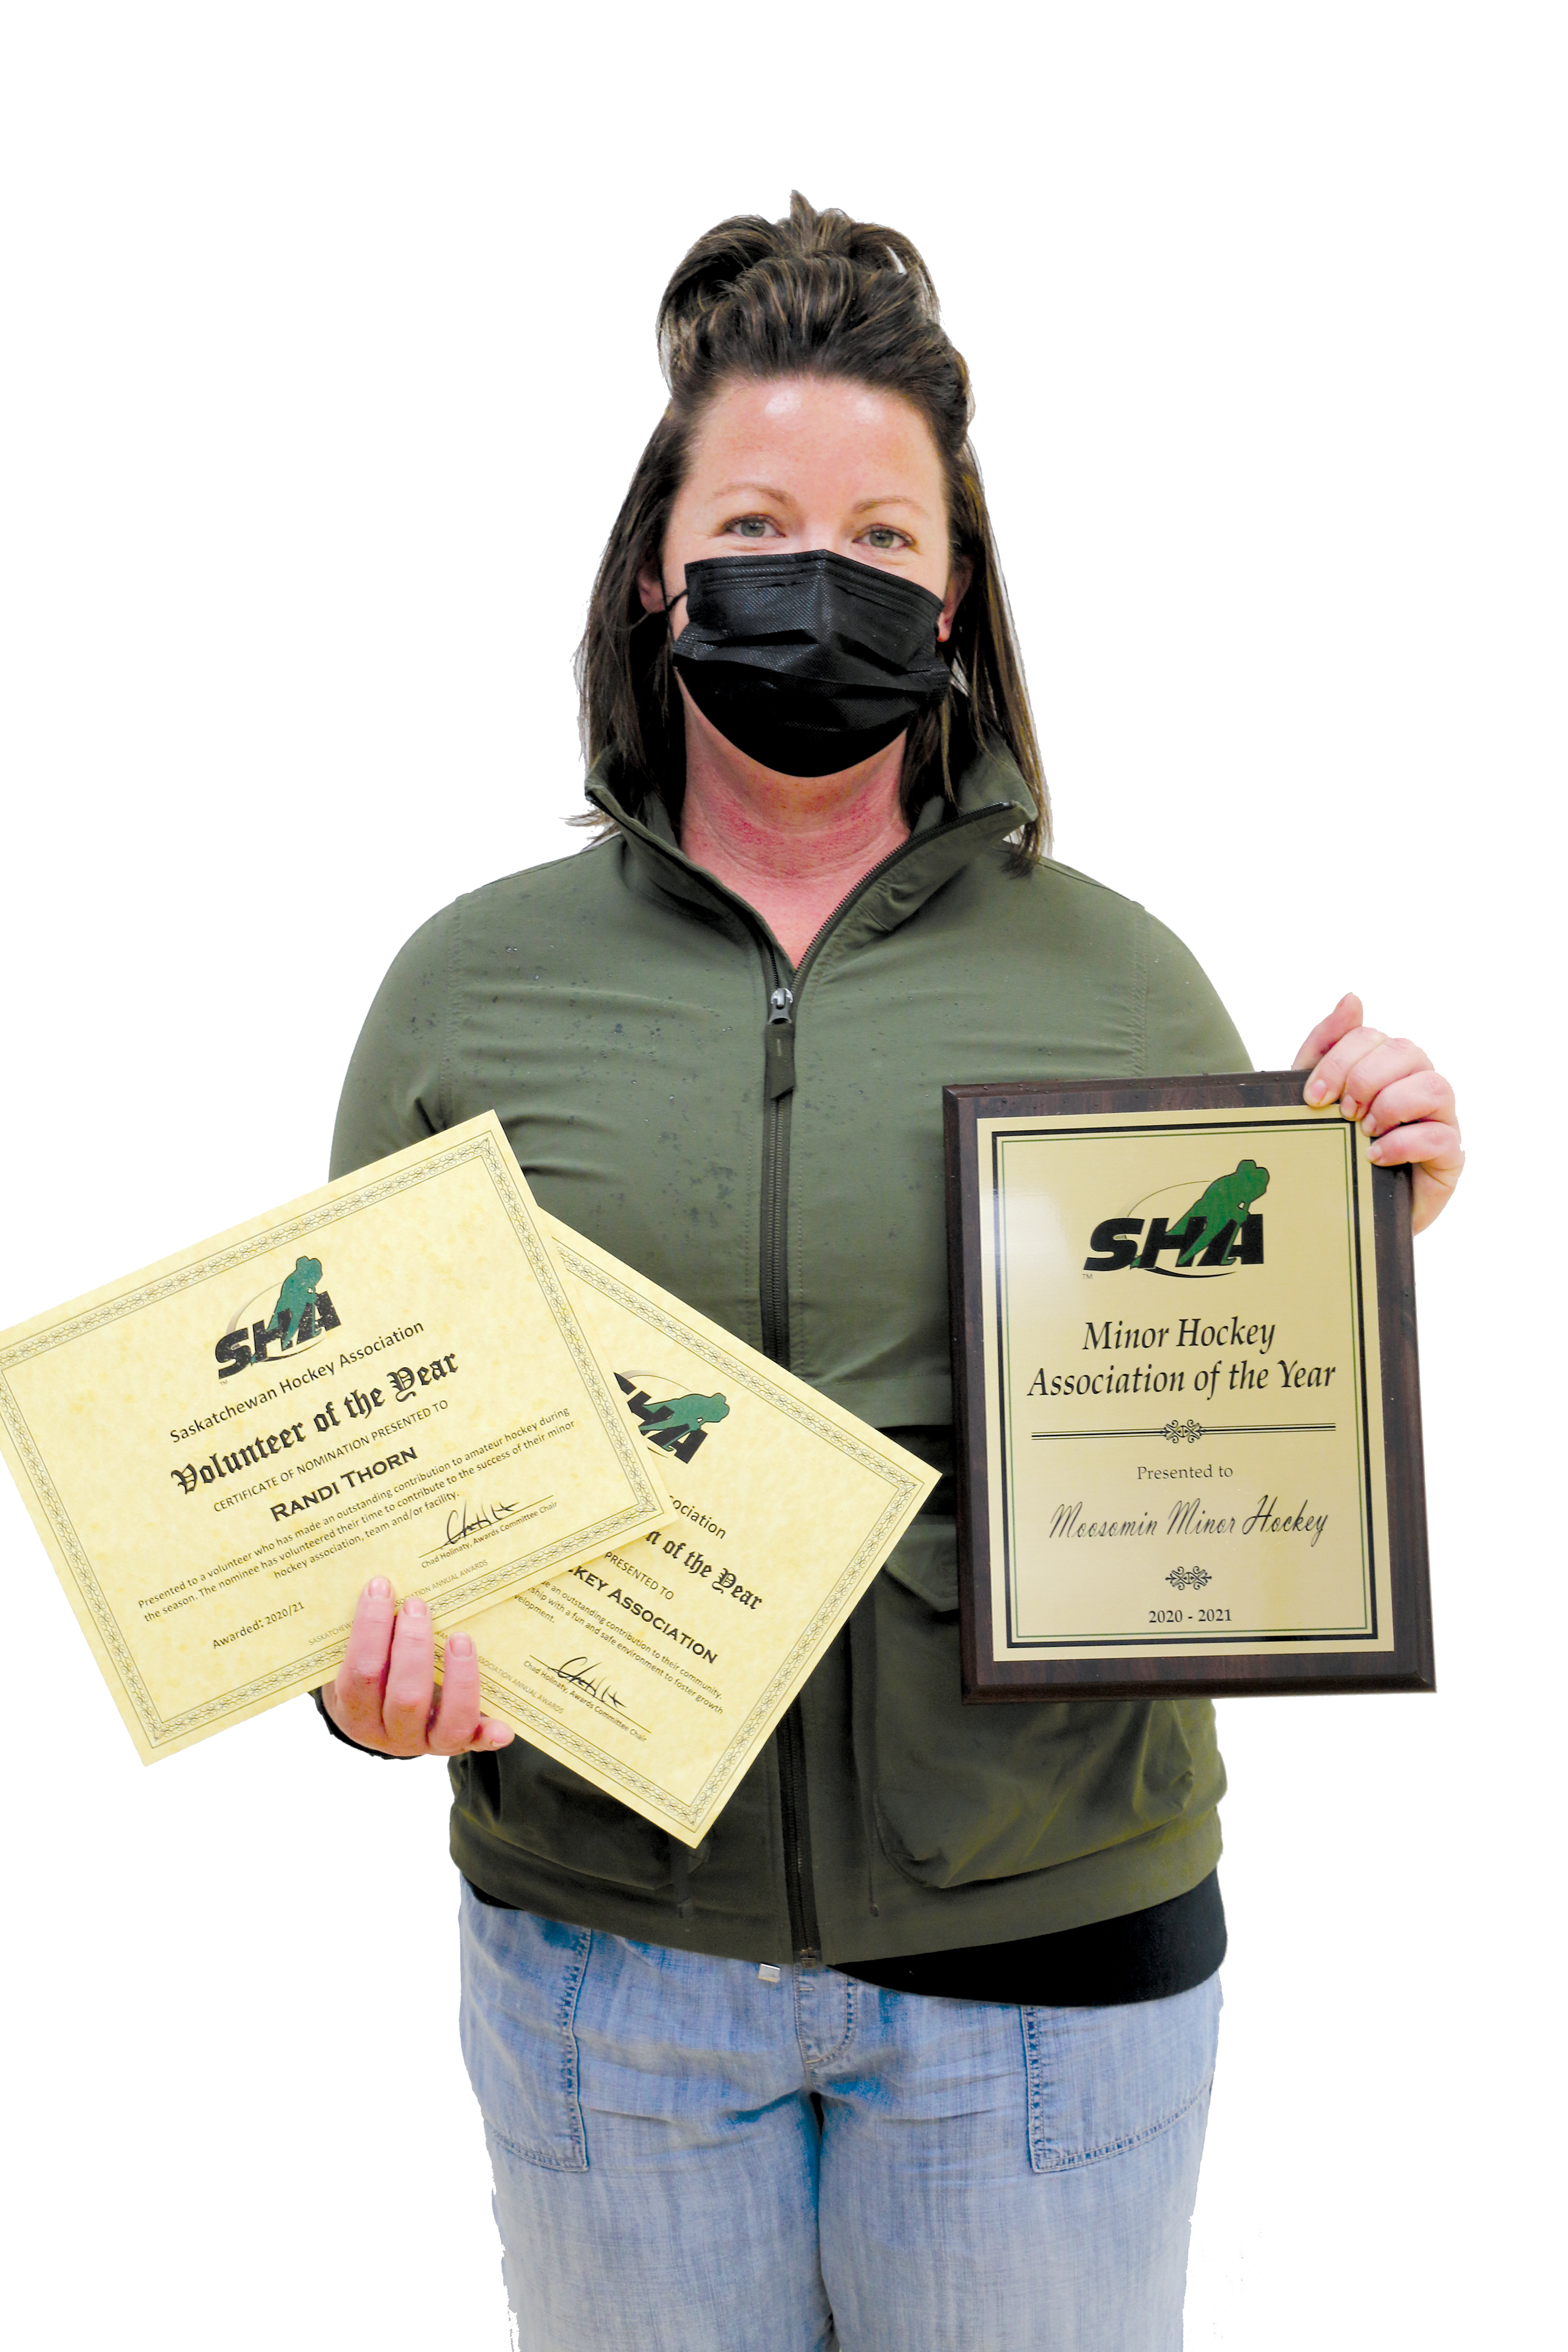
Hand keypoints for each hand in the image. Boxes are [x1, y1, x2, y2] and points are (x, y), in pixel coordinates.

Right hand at [321, 1577, 514, 1755]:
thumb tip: (376, 1581)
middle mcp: (390, 1734)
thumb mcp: (348, 1659)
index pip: (361, 1674)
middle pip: (405, 1698)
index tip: (380, 1587)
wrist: (376, 1722)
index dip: (370, 1629)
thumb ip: (362, 1633)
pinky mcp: (458, 1745)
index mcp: (356, 1711)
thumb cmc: (368, 1676)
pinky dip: (490, 1736)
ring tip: (460, 1637)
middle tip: (418, 1605)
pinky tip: (504, 1726)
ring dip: (459, 1677)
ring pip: (447, 1722)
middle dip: (414, 1647)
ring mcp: (426, 1743)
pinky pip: (476, 1744)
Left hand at [1293, 992, 1462, 1235]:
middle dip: (1365, 1079)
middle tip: (1342, 1112)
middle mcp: (1418, 1082)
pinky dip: (1403, 1143)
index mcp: (1386, 1064)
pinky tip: (1374, 1156)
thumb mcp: (1318, 1096)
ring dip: (1391, 1105)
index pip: (1370, 1036)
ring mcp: (1440, 1118)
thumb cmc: (1334, 1144)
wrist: (1343, 1208)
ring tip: (1363, 1130)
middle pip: (1406, 1051)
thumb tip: (1353, 997)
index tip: (1312, 1097)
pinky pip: (1441, 1136)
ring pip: (1434, 1086)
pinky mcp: (1449, 1156)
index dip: (1338, 1061)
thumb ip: (1327, 1045)